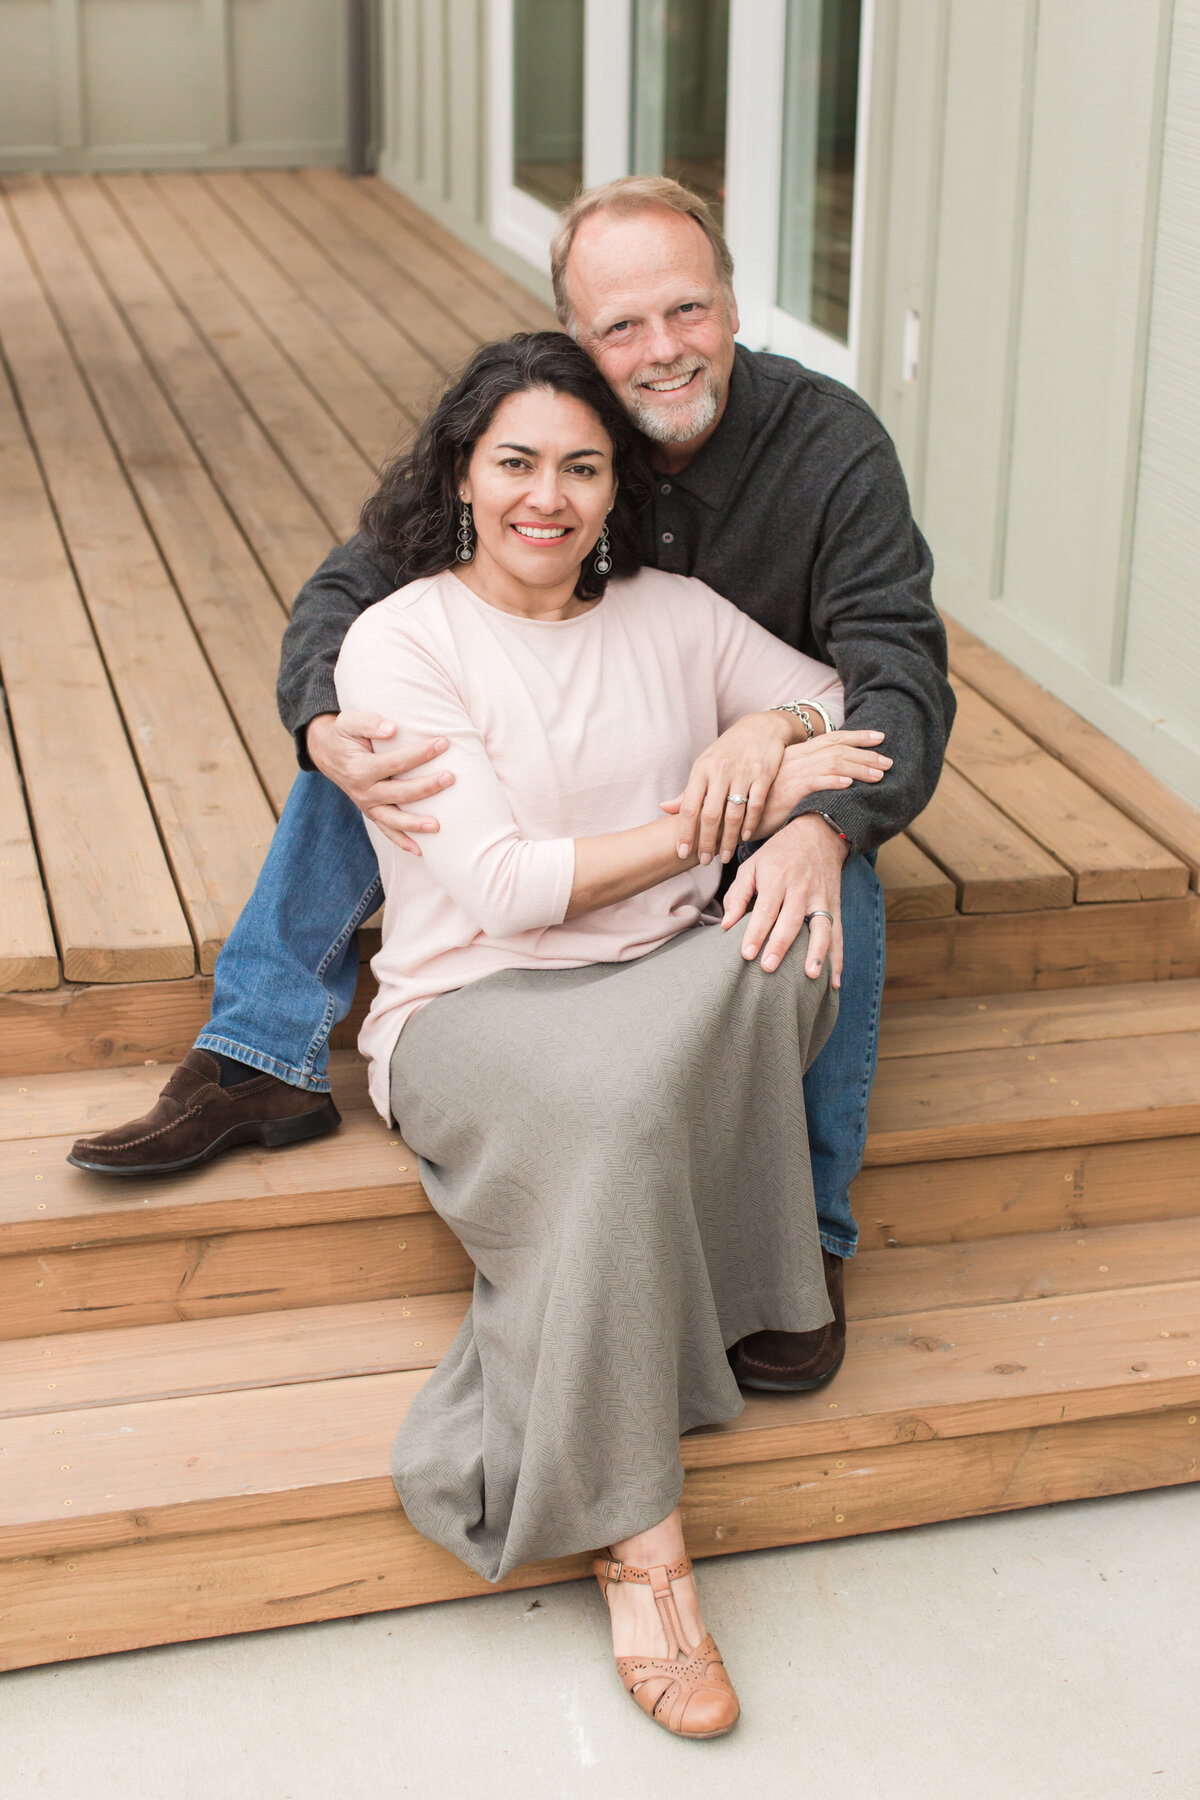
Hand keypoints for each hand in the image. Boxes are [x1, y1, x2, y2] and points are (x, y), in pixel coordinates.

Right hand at [305, 711, 453, 852]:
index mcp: (360, 768)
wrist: (326, 752)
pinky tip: (420, 850)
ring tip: (438, 826)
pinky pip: (386, 830)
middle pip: (400, 792)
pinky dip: (401, 841)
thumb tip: (391, 730)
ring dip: (415, 824)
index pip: (396, 762)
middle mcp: (363, 791)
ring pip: (393, 819)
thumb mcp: (348, 722)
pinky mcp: (371, 812)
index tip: (443, 743)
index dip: (421, 753)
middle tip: (451, 777)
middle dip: (427, 786)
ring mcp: (366, 805)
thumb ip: (369, 723)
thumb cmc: (343, 734)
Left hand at [665, 711, 798, 866]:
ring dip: (728, 839)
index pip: (688, 807)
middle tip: (704, 861)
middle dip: (706, 841)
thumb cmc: (728, 751)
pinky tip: (746, 838)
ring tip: (725, 857)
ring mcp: (742, 773)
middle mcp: (720, 771)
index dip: (684, 832)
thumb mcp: (705, 766)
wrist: (761, 728)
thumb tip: (664, 808)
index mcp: (701, 770)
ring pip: (733, 814)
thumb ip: (688, 790)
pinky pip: (755, 805)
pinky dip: (750, 824)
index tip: (681, 852)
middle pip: (710, 814)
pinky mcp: (763, 774)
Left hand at [721, 815, 849, 984]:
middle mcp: (801, 889)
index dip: (756, 932)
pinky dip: (838, 957)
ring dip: (817, 953)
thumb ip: (738, 895)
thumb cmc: (778, 854)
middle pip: (792, 920)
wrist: (818, 834)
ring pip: (822, 928)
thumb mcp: (753, 865)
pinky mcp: (835, 906)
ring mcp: (822, 898)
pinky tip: (835, 981)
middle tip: (769, 968)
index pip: (766, 909)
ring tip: (811, 976)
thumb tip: (726, 926)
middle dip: (781, 945)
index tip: (747, 954)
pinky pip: (838, 934)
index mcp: (778, 878)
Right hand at [756, 731, 889, 835]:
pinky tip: (849, 784)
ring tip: (879, 774)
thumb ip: (809, 778)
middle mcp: (797, 759)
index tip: (879, 737)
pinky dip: (833, 781)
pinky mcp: (788, 790)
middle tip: (888, 760)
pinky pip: (814, 781)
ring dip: (858, 767)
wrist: (737, 814)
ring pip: (832, 763)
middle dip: (866, 753)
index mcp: (797, 755)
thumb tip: (834, 778)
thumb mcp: (788, 785)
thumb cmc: (763, 803)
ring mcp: (793, 773)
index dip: (857, 737)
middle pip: (837, 748)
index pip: (832, 739)